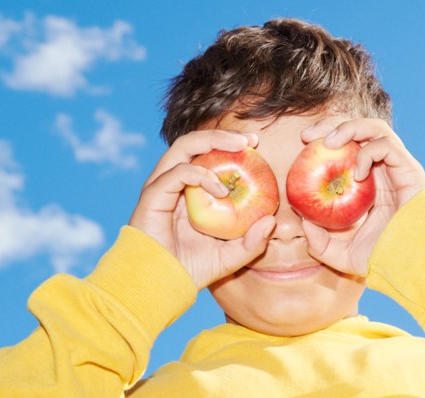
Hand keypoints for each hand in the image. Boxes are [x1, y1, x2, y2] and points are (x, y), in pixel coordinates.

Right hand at [128, 130, 275, 289]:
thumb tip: (272, 221)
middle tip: (250, 140)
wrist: (159, 287)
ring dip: (213, 141)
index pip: (206, 156)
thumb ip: (252, 242)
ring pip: (184, 147)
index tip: (256, 146)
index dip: (230, 145)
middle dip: (223, 135)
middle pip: (195, 144)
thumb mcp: (230, 257)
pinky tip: (221, 189)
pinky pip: (178, 173)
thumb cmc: (190, 271)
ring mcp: (161, 187)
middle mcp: (172, 184)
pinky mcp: (152, 196)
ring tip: (240, 146)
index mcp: (188, 192)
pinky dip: (201, 174)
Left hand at [299, 118, 424, 275]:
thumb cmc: (386, 258)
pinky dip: (368, 153)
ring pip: (375, 128)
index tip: (303, 146)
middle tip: (308, 137)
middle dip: (332, 126)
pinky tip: (357, 174)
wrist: (416, 261)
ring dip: (349, 128)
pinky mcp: (409, 168)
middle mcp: (384, 170)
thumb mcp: (344, 256)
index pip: (347, 149)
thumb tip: (304, 223)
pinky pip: (386, 145)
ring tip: (330, 143)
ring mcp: (397, 167)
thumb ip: (321, 244)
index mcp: (370, 183)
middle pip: (358, 132)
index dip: (325, 141)